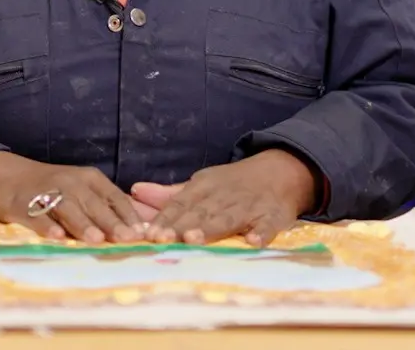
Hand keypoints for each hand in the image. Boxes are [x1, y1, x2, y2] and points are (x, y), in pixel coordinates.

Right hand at [0, 152, 152, 242]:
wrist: (7, 176)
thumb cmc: (55, 188)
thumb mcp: (84, 189)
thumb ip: (109, 206)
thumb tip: (142, 227)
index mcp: (90, 179)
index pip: (114, 197)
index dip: (129, 215)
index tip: (142, 234)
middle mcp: (71, 183)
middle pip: (94, 204)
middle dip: (111, 222)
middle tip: (126, 239)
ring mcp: (46, 192)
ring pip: (68, 209)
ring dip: (82, 224)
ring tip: (95, 239)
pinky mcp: (23, 205)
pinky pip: (37, 216)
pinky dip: (47, 226)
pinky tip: (57, 237)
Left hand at [132, 150, 316, 246]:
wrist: (280, 172)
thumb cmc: (232, 184)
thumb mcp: (201, 184)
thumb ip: (169, 194)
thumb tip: (134, 192)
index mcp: (205, 187)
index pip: (181, 203)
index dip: (165, 219)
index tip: (149, 234)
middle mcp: (225, 195)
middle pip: (201, 212)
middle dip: (181, 225)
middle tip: (163, 239)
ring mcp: (250, 205)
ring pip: (228, 217)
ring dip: (212, 228)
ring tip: (194, 239)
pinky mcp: (273, 216)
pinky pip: (267, 226)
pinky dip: (261, 233)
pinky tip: (252, 242)